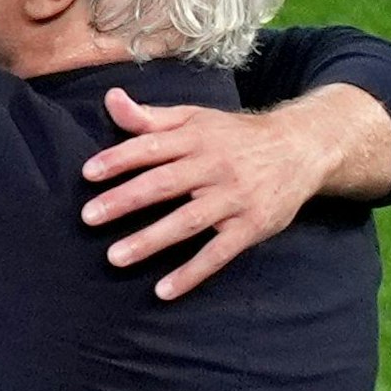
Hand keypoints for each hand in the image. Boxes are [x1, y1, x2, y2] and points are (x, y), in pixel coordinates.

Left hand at [81, 87, 333, 299]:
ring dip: (150, 240)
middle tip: (89, 217)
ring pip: (188, 221)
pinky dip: (192, 273)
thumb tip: (111, 99)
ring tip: (115, 257)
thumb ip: (151, 118)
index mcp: (197, 138)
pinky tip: (164, 290)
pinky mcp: (251, 226)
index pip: (152, 147)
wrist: (301, 148)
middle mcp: (215, 166)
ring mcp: (234, 198)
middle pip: (164, 183)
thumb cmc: (236, 136)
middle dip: (124, 200)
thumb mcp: (196, 119)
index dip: (119, 159)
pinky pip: (218, 253)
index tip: (88, 173)